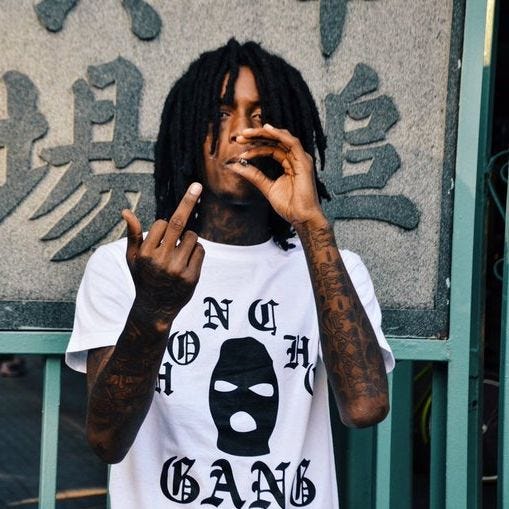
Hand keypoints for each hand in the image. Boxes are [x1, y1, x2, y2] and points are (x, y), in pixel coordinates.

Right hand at [122, 182, 204, 330]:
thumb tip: (125, 211)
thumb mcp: (133, 258)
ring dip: (189, 239)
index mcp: (145, 253)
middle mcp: (161, 260)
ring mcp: (178, 269)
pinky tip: (187, 262)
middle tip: (197, 185)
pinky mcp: (192, 277)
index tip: (163, 233)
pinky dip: (197, 251)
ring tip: (180, 253)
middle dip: (188, 201)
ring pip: (192, 237)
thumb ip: (132, 234)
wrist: (155, 309)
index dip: (164, 227)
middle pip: (178, 223)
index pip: (161, 224)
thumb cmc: (143, 278)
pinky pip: (201, 251)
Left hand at [231, 124, 327, 228]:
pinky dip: (279, 135)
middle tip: (239, 136)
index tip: (239, 147)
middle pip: (275, 141)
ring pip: (282, 138)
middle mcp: (295, 159)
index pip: (270, 148)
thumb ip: (253, 175)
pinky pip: (292, 143)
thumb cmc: (288, 205)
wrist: (301, 217)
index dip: (254, 146)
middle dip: (256, 136)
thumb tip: (236, 166)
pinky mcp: (304, 161)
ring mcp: (301, 159)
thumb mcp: (266, 187)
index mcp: (288, 163)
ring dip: (264, 134)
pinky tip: (266, 130)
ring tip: (247, 133)